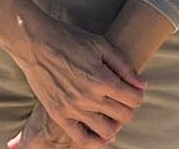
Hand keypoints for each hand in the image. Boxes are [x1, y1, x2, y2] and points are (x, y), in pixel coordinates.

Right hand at [0, 0, 144, 147]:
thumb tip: (142, 85)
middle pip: (124, 116)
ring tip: (110, 113)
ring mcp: (73, 109)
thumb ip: (124, 65)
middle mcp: (89, 97)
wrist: (36, 42)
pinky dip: (96, 140)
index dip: (137, 94)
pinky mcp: (59, 115)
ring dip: (115, 123)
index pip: (134, 99)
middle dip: (128, 108)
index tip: (132, 90)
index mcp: (102, 78)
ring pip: (107, 130)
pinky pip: (82, 139)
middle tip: (122, 100)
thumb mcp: (100, 44)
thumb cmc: (69, 39)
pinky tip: (100, 132)